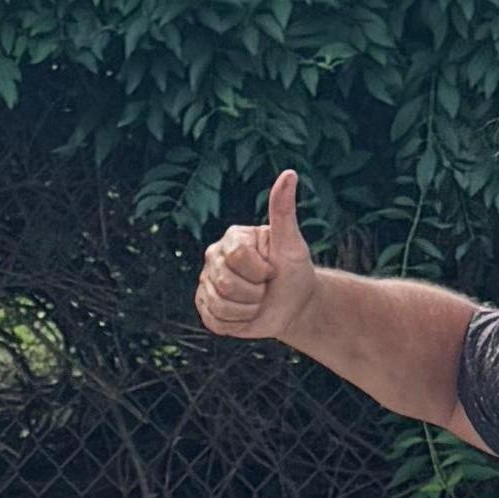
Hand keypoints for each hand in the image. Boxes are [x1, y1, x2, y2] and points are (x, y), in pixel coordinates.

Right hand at [196, 168, 321, 347]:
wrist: (292, 304)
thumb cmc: (293, 271)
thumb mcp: (292, 244)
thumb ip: (283, 211)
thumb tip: (289, 173)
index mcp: (233, 238)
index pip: (237, 257)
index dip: (260, 271)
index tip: (272, 269)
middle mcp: (214, 256)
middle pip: (226, 283)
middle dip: (255, 293)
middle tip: (265, 287)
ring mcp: (206, 282)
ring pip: (220, 304)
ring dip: (247, 310)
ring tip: (257, 301)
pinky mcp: (204, 306)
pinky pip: (214, 320)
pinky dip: (236, 324)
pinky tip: (245, 314)